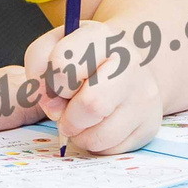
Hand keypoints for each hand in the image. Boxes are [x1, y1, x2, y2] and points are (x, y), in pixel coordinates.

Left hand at [22, 19, 164, 156]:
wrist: (125, 68)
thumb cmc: (82, 59)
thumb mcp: (53, 47)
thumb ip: (38, 66)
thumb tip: (51, 103)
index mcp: (102, 38)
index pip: (64, 66)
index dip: (53, 83)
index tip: (59, 84)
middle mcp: (130, 64)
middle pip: (92, 105)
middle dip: (68, 117)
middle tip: (65, 112)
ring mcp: (144, 96)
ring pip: (100, 136)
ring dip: (79, 134)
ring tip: (81, 119)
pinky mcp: (149, 125)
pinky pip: (110, 149)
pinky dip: (95, 144)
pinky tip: (98, 125)